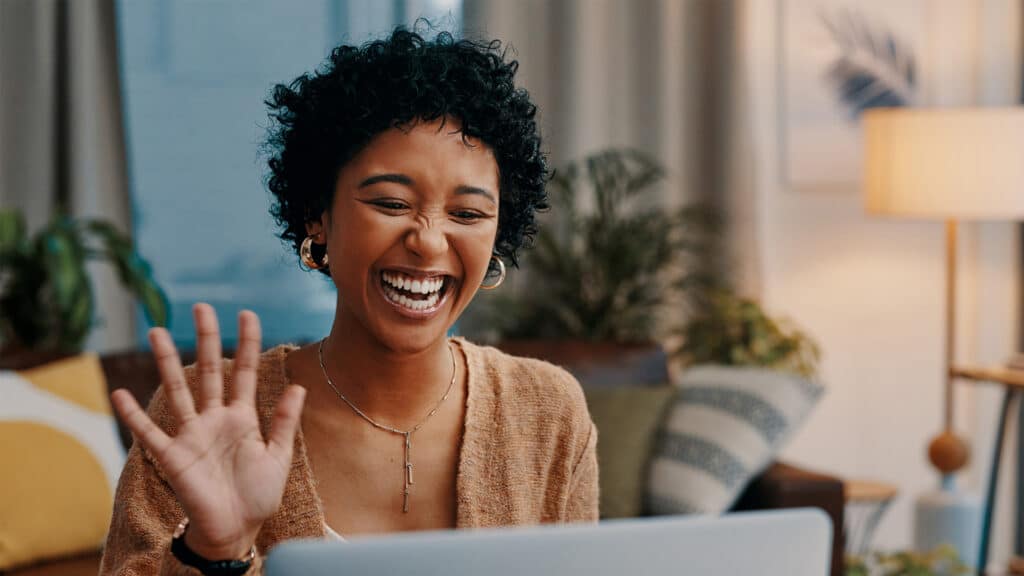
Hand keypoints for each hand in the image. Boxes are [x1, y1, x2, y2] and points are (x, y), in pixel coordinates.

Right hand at [110, 303, 306, 559]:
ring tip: (156, 332)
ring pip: (177, 390)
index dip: (246, 343)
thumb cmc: (258, 494)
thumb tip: (298, 385)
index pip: (243, 372)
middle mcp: (214, 418)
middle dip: (205, 339)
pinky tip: (119, 393)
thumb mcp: (278, 455)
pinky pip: (150, 432)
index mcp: (242, 417)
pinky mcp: (173, 456)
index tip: (247, 313)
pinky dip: (133, 415)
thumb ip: (285, 421)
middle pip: (208, 370)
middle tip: (201, 307)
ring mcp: (191, 434)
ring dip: (165, 362)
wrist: (236, 529)